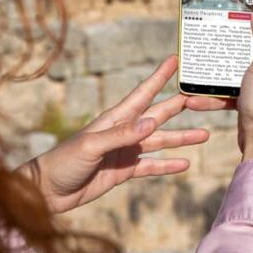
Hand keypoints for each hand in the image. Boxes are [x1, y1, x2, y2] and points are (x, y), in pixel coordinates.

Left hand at [19, 56, 227, 213]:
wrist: (47, 192)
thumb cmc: (63, 162)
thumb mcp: (91, 146)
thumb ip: (122, 135)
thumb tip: (152, 122)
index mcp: (114, 119)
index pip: (143, 93)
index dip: (159, 77)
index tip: (175, 60)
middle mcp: (123, 131)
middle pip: (158, 115)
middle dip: (180, 106)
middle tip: (204, 98)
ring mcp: (125, 151)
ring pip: (160, 142)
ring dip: (181, 138)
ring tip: (205, 135)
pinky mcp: (123, 171)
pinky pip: (151, 166)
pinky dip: (168, 165)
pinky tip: (185, 164)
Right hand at [195, 11, 252, 164]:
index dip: (242, 23)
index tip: (223, 16)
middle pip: (236, 53)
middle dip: (218, 49)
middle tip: (202, 41)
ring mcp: (251, 87)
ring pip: (225, 75)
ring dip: (207, 77)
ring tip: (189, 74)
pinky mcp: (241, 102)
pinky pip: (220, 96)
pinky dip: (207, 98)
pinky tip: (192, 100)